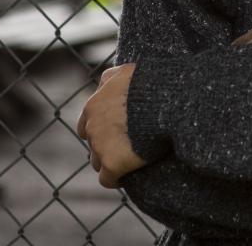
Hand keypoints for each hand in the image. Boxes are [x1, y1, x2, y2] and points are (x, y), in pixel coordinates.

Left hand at [76, 63, 146, 188]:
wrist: (165, 103)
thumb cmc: (149, 85)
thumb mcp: (125, 72)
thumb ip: (111, 77)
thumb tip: (105, 80)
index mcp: (93, 106)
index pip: (86, 125)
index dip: (102, 130)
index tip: (117, 132)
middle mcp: (92, 127)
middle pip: (93, 145)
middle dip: (106, 147)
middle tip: (127, 147)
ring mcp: (100, 147)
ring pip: (98, 163)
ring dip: (111, 163)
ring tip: (130, 162)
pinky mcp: (112, 165)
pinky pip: (108, 179)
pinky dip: (116, 179)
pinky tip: (128, 176)